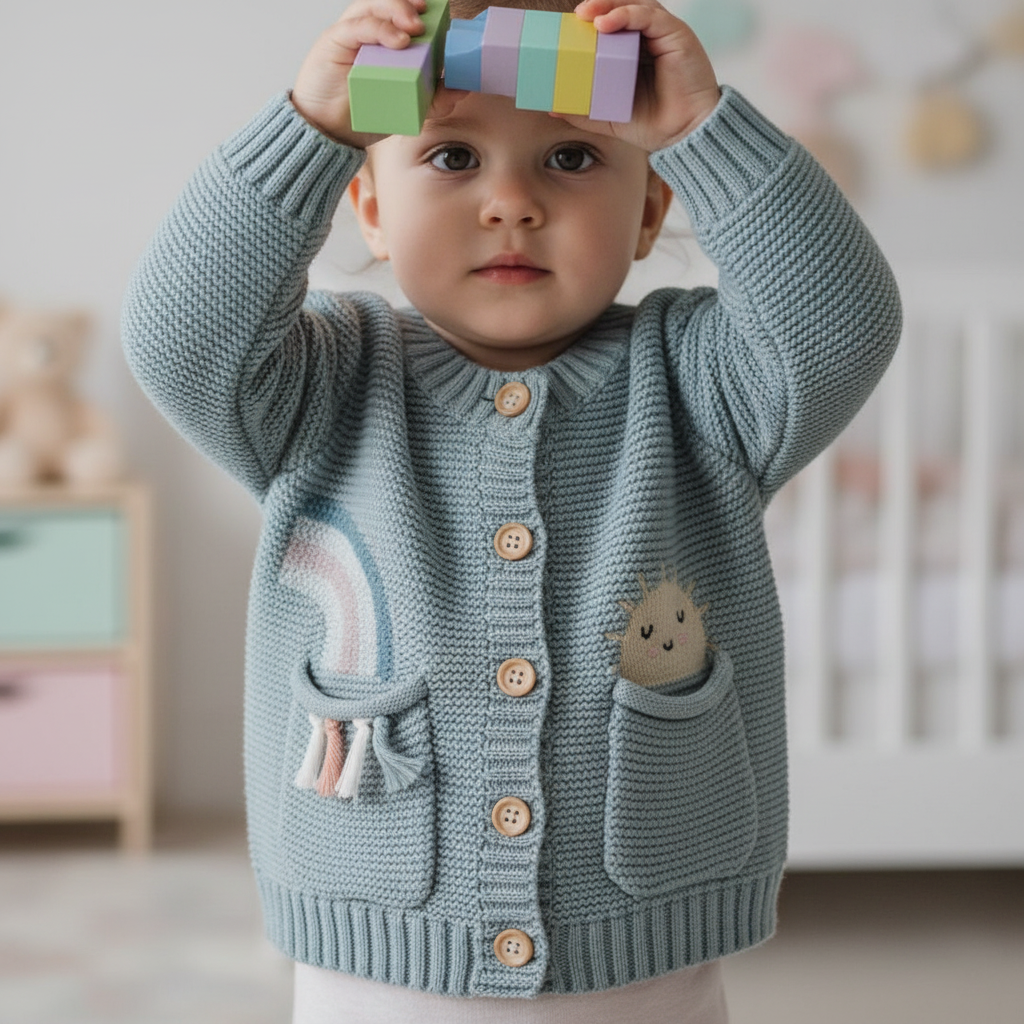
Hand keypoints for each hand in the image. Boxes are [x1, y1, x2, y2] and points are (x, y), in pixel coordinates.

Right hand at [291, 0, 461, 148]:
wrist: (329, 133)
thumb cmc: (364, 115)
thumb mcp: (407, 108)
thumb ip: (434, 100)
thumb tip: (462, 89)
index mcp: (384, 42)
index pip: (403, 16)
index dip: (422, 10)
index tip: (445, 18)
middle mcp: (368, 32)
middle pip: (389, 4)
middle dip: (412, 6)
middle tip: (431, 19)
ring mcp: (351, 34)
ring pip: (374, 7)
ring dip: (398, 11)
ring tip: (416, 27)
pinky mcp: (335, 40)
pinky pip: (358, 26)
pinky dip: (380, 29)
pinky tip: (398, 41)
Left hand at [568, 0, 720, 151]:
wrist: (685, 135)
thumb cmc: (653, 125)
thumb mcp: (608, 117)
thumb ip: (583, 111)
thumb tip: (552, 107)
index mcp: (634, 53)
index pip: (610, 27)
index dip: (590, 23)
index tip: (567, 29)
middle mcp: (649, 39)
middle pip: (621, 10)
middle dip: (597, 8)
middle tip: (574, 16)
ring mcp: (662, 34)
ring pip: (635, 6)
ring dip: (609, 5)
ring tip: (586, 14)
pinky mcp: (676, 34)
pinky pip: (650, 15)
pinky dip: (628, 14)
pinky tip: (607, 23)